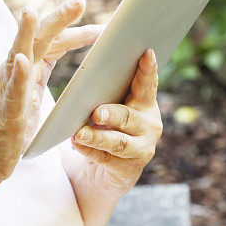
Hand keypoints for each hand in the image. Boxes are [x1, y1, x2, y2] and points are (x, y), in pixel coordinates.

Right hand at [0, 0, 103, 190]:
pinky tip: (23, 60)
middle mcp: (13, 72)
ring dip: (25, 33)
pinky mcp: (4, 112)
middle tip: (80, 0)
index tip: (105, 28)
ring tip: (32, 12)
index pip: (53, 42)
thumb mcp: (30, 98)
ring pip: (16, 55)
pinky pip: (11, 91)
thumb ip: (39, 77)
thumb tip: (59, 67)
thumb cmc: (8, 129)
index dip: (76, 31)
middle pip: (37, 38)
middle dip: (57, 18)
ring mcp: (6, 90)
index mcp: (25, 69)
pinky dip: (17, 74)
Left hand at [69, 48, 163, 195]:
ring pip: (117, 141)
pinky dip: (89, 151)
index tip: (147, 52)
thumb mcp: (108, 107)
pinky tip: (77, 145)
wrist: (103, 172)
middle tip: (95, 112)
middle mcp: (148, 126)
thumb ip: (105, 90)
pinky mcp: (127, 170)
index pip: (147, 85)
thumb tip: (92, 68)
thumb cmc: (103, 128)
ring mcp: (141, 150)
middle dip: (111, 113)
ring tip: (79, 133)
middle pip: (127, 116)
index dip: (147, 70)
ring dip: (97, 137)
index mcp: (144, 104)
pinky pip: (105, 159)